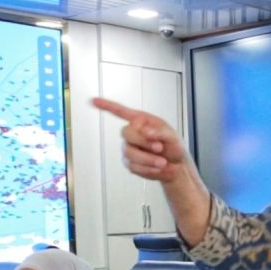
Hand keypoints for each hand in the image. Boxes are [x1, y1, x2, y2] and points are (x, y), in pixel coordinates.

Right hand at [92, 97, 212, 244]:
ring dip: (148, 159)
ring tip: (162, 161)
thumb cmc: (174, 147)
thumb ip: (159, 132)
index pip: (121, 112)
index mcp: (142, 122)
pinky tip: (157, 168)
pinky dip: (148, 169)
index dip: (107, 106)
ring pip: (130, 152)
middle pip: (126, 133)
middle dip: (143, 141)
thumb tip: (146, 131)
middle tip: (159, 147)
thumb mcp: (172, 136)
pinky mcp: (130, 164)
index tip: (94, 101)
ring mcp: (129, 149)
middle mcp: (133, 134)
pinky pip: (134, 166)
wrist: (176, 166)